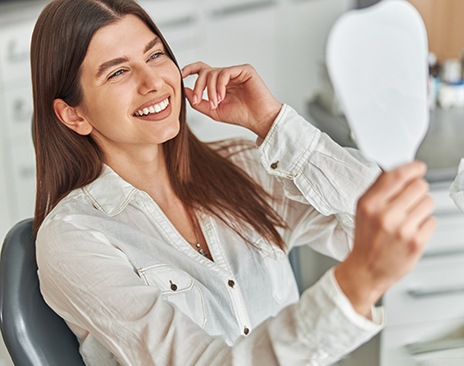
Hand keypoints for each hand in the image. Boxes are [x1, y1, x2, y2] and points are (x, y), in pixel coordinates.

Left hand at [181, 62, 281, 138]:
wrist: (258, 120)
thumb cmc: (240, 116)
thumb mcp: (213, 111)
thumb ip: (198, 102)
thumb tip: (184, 90)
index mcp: (220, 83)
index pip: (203, 70)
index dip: (190, 69)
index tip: (181, 74)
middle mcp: (228, 75)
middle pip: (205, 71)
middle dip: (198, 86)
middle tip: (198, 99)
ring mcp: (236, 72)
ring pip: (214, 72)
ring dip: (210, 89)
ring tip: (215, 103)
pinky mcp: (245, 70)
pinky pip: (225, 72)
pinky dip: (220, 85)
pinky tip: (222, 96)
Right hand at [335, 161, 435, 316]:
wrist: (366, 270)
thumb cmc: (366, 239)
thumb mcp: (362, 210)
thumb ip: (379, 190)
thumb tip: (400, 172)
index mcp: (370, 204)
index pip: (397, 176)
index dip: (412, 168)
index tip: (418, 167)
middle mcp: (385, 215)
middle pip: (418, 186)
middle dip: (418, 190)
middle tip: (410, 200)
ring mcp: (402, 229)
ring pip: (428, 202)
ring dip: (422, 207)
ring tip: (410, 218)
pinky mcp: (416, 242)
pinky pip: (432, 221)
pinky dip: (425, 224)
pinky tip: (412, 231)